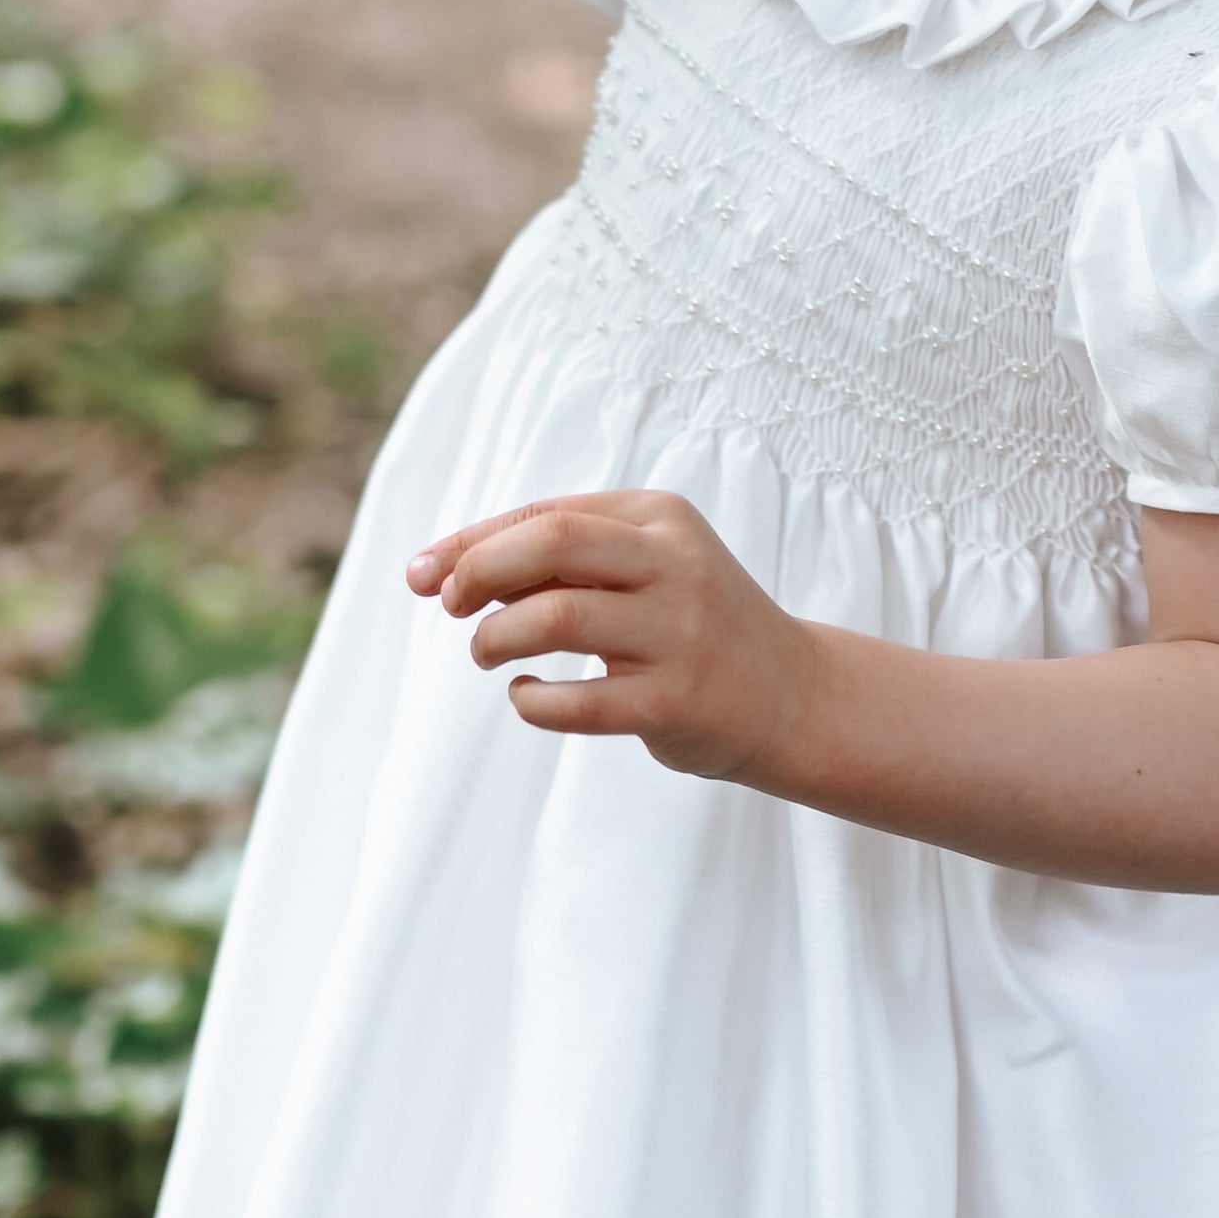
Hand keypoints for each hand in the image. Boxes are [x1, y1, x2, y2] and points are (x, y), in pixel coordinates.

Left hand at [409, 490, 821, 783]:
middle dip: (477, 572)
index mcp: (659, 519)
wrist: (795, 697)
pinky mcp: (675, 701)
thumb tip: (443, 571)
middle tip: (452, 608)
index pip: (544, 515)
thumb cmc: (692, 627)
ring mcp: (678, 633)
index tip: (424, 576)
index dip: (469, 544)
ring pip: (554, 616)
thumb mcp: (644, 568)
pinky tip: (527, 696)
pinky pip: (576, 701)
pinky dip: (532, 701)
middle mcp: (673, 565)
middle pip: (549, 544)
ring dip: (495, 637)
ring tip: (488, 654)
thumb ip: (559, 561)